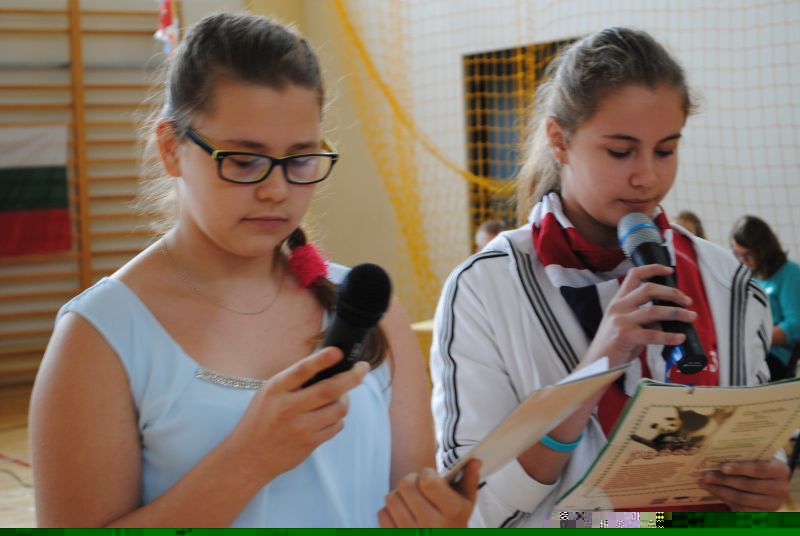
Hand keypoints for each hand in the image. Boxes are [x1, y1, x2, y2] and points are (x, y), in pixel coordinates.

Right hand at [230, 347, 369, 482]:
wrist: (250, 456)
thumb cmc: (261, 418)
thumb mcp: (269, 392)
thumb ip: (294, 379)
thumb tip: (326, 361)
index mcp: (276, 390)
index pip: (301, 371)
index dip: (322, 360)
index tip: (338, 352)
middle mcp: (288, 408)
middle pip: (329, 390)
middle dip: (352, 377)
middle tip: (363, 368)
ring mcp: (301, 428)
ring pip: (339, 409)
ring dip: (345, 399)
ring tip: (340, 395)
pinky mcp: (310, 443)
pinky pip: (337, 426)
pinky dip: (338, 417)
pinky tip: (329, 415)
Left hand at [378, 459, 480, 526]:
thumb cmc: (454, 523)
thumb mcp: (466, 503)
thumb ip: (469, 479)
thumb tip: (475, 460)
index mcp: (451, 512)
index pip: (427, 481)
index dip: (426, 473)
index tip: (430, 476)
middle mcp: (432, 525)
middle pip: (406, 485)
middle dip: (411, 481)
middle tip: (418, 486)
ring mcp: (412, 534)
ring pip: (392, 498)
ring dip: (399, 495)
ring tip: (410, 500)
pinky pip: (383, 514)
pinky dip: (390, 511)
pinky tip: (402, 513)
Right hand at [585, 264, 695, 366]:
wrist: (596, 366)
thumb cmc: (613, 346)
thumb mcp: (625, 325)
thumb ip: (643, 318)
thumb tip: (668, 316)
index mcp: (618, 301)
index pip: (634, 275)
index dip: (653, 269)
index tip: (669, 271)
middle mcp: (618, 307)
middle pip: (649, 289)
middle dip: (672, 293)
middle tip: (687, 301)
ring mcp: (621, 321)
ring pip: (654, 310)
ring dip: (677, 312)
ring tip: (691, 317)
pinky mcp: (625, 336)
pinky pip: (653, 334)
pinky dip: (670, 336)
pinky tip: (680, 338)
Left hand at [698, 459, 790, 510]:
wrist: (772, 479)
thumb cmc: (760, 462)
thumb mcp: (757, 456)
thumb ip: (743, 456)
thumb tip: (715, 454)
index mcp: (780, 470)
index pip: (758, 469)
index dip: (739, 468)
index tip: (722, 467)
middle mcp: (780, 488)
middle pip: (747, 485)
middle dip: (723, 480)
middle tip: (705, 476)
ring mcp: (773, 503)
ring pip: (742, 498)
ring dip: (720, 491)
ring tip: (704, 484)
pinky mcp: (764, 513)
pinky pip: (742, 509)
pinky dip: (726, 500)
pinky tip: (714, 492)